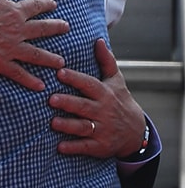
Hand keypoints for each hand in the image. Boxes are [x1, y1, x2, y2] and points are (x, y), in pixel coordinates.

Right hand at [0, 0, 68, 90]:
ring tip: (61, 62)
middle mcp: (18, 30)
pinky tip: (40, 86)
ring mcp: (11, 48)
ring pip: (36, 55)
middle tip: (66, 28)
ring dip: (50, 58)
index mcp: (14, 11)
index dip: (46, 4)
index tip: (54, 5)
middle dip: (55, 28)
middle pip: (42, 29)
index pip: (36, 6)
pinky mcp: (1, 63)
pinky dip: (30, 81)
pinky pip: (19, 73)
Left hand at [49, 38, 145, 157]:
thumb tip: (98, 39)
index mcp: (104, 94)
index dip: (75, 78)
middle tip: (51, 99)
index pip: (89, 84)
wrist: (137, 133)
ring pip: (84, 127)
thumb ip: (106, 61)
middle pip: (84, 106)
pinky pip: (86, 147)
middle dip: (68, 103)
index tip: (60, 72)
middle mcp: (103, 111)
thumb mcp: (116, 81)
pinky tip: (60, 147)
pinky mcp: (100, 146)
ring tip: (53, 122)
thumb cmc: (119, 101)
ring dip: (68, 125)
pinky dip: (73, 147)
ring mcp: (102, 130)